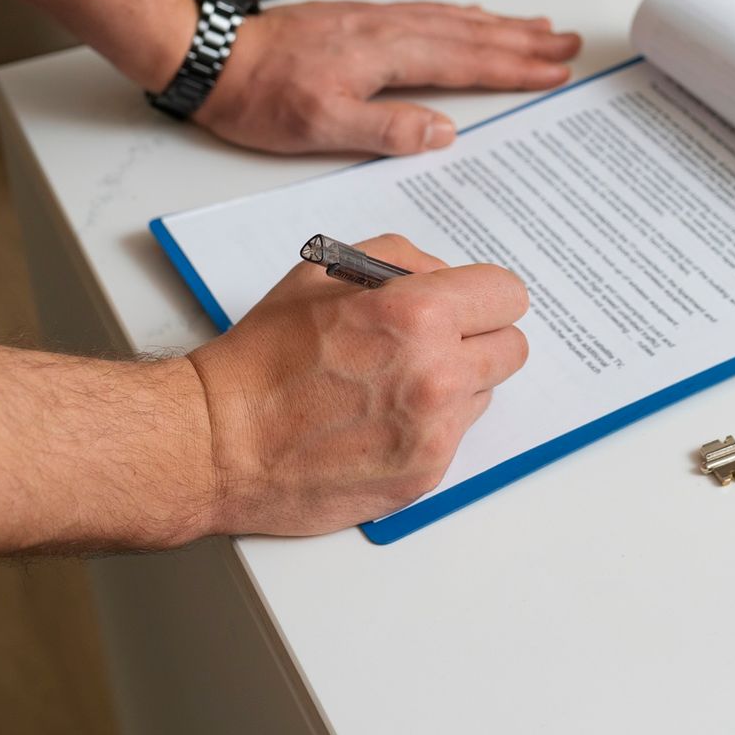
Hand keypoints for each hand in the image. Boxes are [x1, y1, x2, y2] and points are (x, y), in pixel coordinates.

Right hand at [185, 235, 528, 534]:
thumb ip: (404, 260)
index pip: (507, 294)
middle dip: (477, 338)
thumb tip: (448, 277)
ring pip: (486, 392)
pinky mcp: (426, 474)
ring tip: (394, 383)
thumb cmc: (267, 354)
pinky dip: (430, 425)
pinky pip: (458, 436)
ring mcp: (435, 431)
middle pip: (512, 347)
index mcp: (418, 314)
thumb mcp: (325, 270)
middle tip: (433, 342)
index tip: (464, 303)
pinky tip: (382, 419)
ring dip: (456, 384)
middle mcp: (437, 373)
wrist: (222, 440)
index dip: (482, 295)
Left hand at [194, 0, 581, 154]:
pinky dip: (460, 14)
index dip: (515, 67)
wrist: (211, 54)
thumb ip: (387, 127)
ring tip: (536, 26)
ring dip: (498, 24)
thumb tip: (444, 129)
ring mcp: (374, 19)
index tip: (555, 69)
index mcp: (386, 54)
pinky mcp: (358, 19)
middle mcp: (387, 28)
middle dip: (522, 40)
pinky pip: (428, 10)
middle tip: (566, 42)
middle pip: (470, 32)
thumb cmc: (260, 96)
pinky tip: (469, 16)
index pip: (466, 60)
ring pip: (451, 17)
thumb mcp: (321, 127)